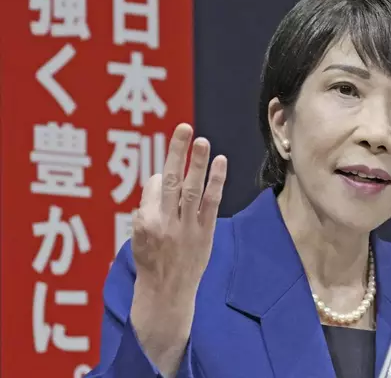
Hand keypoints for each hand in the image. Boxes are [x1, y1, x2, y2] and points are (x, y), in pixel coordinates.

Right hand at [129, 123, 226, 376]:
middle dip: (177, 152)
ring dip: (198, 163)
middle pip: (171, 180)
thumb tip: (162, 179)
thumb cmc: (150, 260)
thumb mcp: (137, 235)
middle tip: (184, 128)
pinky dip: (216, 182)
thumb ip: (148, 207)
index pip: (154, 186)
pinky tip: (221, 161)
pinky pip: (212, 203)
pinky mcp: (205, 233)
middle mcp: (165, 222)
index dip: (161, 177)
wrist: (167, 293)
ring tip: (203, 140)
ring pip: (192, 189)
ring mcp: (187, 227)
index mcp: (144, 221)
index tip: (165, 176)